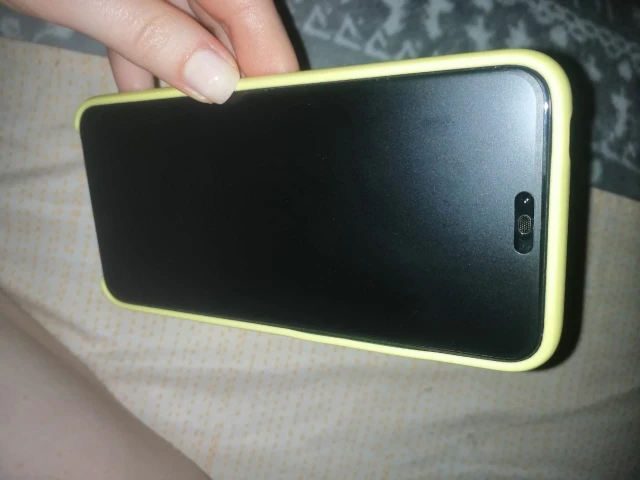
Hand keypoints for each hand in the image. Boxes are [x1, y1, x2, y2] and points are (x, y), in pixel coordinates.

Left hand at [3, 0, 298, 102]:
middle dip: (233, 73)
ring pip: (190, 30)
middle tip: (243, 128)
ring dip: (188, 75)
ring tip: (199, 125)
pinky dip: (147, 63)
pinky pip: (152, 30)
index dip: (271, 61)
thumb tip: (221, 87)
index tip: (286, 109)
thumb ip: (159, 38)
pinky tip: (144, 100)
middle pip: (228, 23)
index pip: (250, 11)